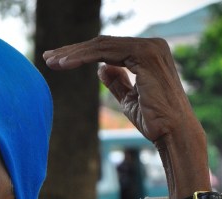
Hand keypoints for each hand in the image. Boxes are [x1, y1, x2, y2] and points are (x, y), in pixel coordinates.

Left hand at [43, 36, 197, 143]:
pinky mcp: (145, 56)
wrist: (172, 133)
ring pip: (101, 46)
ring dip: (73, 54)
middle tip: (48, 57)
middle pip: (103, 43)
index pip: (109, 48)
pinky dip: (83, 58)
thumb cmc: (154, 120)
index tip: (58, 62)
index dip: (82, 54)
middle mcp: (152, 46)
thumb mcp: (129, 98)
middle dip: (73, 50)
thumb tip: (101, 68)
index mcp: (149, 54)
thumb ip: (117, 81)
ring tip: (52, 62)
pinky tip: (64, 65)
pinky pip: (106, 53)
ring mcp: (150, 48)